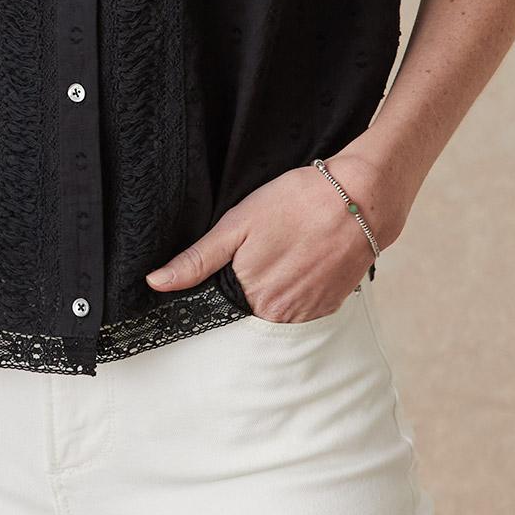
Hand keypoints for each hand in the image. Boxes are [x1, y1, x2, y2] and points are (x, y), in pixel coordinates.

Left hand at [143, 150, 395, 322]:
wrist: (359, 199)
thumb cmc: (295, 203)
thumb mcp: (237, 223)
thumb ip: (197, 259)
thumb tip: (156, 283)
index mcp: (251, 296)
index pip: (222, 303)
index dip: (224, 281)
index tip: (233, 261)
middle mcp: (278, 315)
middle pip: (250, 306)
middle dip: (250, 282)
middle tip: (264, 246)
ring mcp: (307, 313)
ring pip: (276, 307)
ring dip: (275, 286)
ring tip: (285, 250)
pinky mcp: (329, 306)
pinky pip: (302, 306)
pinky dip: (298, 287)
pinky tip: (303, 258)